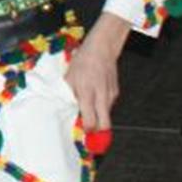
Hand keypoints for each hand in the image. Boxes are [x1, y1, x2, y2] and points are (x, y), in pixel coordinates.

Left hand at [65, 13, 129, 130]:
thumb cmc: (82, 61)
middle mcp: (101, 96)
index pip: (90, 120)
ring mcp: (110, 94)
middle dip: (98, 132)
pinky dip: (101, 107)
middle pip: (105, 125)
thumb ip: (67, 95)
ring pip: (107, 115)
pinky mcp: (116, 92)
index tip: (82, 132)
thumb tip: (66, 110)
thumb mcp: (69, 77)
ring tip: (89, 111)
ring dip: (99, 117)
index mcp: (87, 92)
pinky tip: (94, 98)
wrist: (101, 48)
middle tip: (90, 133)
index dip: (87, 130)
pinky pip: (108, 105)